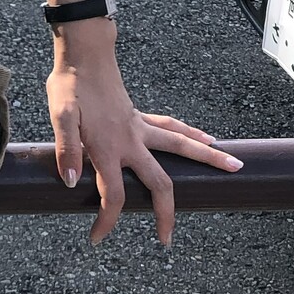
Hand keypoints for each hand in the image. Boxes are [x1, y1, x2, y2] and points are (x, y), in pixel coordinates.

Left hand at [45, 19, 241, 245]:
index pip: (114, 196)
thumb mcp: (59, 117)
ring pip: (181, 148)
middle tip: (168, 239)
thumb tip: (70, 181)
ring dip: (207, 160)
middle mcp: (131, 141)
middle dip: (166, 213)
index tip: (97, 238)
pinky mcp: (141, 117)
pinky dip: (191, 135)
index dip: (107, 221)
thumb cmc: (69, 85)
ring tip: (233, 169)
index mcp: (108, 147)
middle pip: (160, 182)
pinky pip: (172, 128)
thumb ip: (66, 149)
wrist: (84, 54)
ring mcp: (140, 128)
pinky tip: (207, 139)